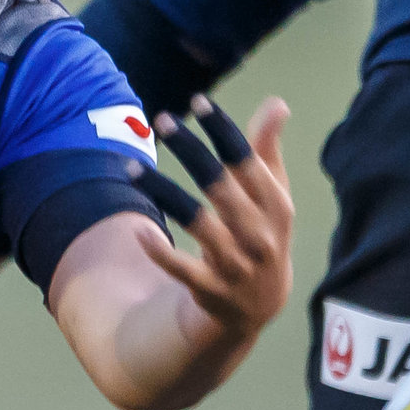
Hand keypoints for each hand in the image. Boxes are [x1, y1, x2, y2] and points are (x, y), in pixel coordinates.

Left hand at [127, 96, 294, 334]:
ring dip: (163, 191)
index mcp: (277, 207)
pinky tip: (138, 229)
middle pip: (220, 185)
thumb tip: (277, 104)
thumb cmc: (262, 236)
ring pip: (196, 222)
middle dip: (190, 150)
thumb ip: (267, 152)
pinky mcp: (211, 290)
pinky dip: (160, 251)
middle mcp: (259, 235)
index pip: (248, 162)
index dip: (224, 131)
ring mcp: (236, 265)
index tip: (198, 102)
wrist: (258, 307)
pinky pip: (182, 268)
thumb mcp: (273, 198)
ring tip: (132, 167)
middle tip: (162, 119)